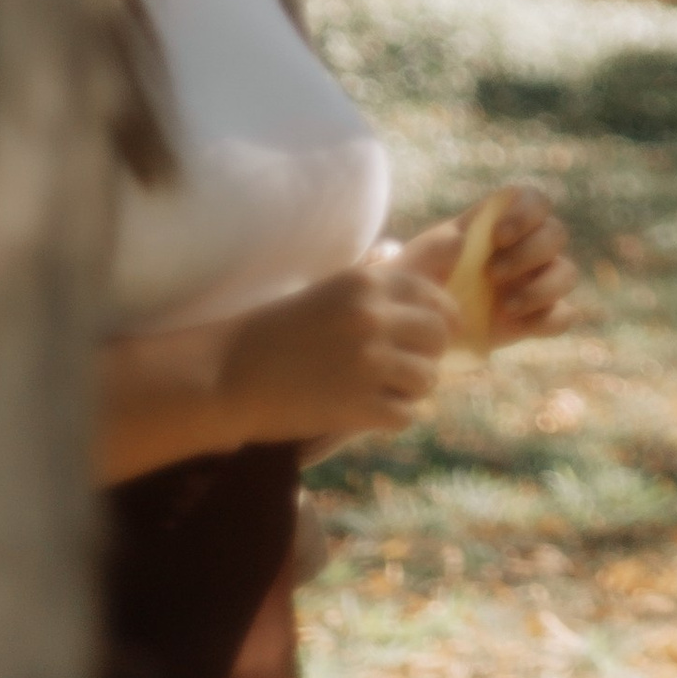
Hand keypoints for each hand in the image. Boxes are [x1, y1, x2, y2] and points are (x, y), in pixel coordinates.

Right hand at [221, 257, 455, 443]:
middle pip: (439, 337)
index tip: (429, 335)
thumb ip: (384, 286)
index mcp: (368, 283)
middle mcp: (374, 317)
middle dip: (428, 354)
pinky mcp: (358, 406)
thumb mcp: (336, 292)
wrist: (228, 373)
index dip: (440, 319)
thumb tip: (448, 260)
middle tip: (406, 366)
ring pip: (428, 379)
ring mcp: (369, 363)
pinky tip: (370, 412)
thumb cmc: (280, 331)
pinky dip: (393, 417)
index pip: (436, 297)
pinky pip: (407, 415)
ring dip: (411, 389)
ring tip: (385, 391)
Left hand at [401, 186, 576, 342]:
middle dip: (528, 253)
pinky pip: (563, 315)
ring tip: (506, 306)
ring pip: (566, 273)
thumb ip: (439, 247)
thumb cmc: (423, 278)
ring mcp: (538, 282)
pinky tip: (517, 325)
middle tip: (491, 274)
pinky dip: (548, 319)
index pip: (534, 201)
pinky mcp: (540, 317)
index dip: (525, 214)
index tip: (498, 236)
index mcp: (504, 220)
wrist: (421, 322)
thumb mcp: (421, 260)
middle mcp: (528, 246)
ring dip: (542, 288)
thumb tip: (462, 240)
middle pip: (555, 234)